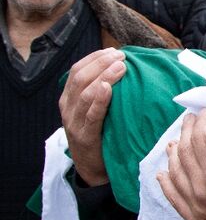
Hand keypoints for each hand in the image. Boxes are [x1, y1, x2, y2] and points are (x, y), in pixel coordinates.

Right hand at [59, 48, 126, 185]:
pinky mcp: (85, 136)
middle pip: (80, 78)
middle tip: (121, 56)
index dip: (94, 58)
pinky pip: (91, 115)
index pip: (77, 71)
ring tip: (121, 67)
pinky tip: (109, 88)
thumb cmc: (100, 134)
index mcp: (69, 98)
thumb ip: (103, 92)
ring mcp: (74, 122)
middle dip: (101, 63)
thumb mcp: (96, 110)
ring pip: (85, 93)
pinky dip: (99, 100)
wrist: (92, 168)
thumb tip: (123, 67)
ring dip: (104, 76)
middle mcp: (68, 108)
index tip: (114, 51)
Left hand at [157, 109, 205, 219]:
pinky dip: (167, 183)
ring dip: (174, 154)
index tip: (205, 112)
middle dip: (186, 132)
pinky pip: (174, 199)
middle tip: (191, 119)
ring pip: (176, 174)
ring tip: (176, 140)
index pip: (198, 141)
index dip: (200, 123)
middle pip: (185, 154)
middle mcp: (202, 191)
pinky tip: (164, 172)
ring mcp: (196, 208)